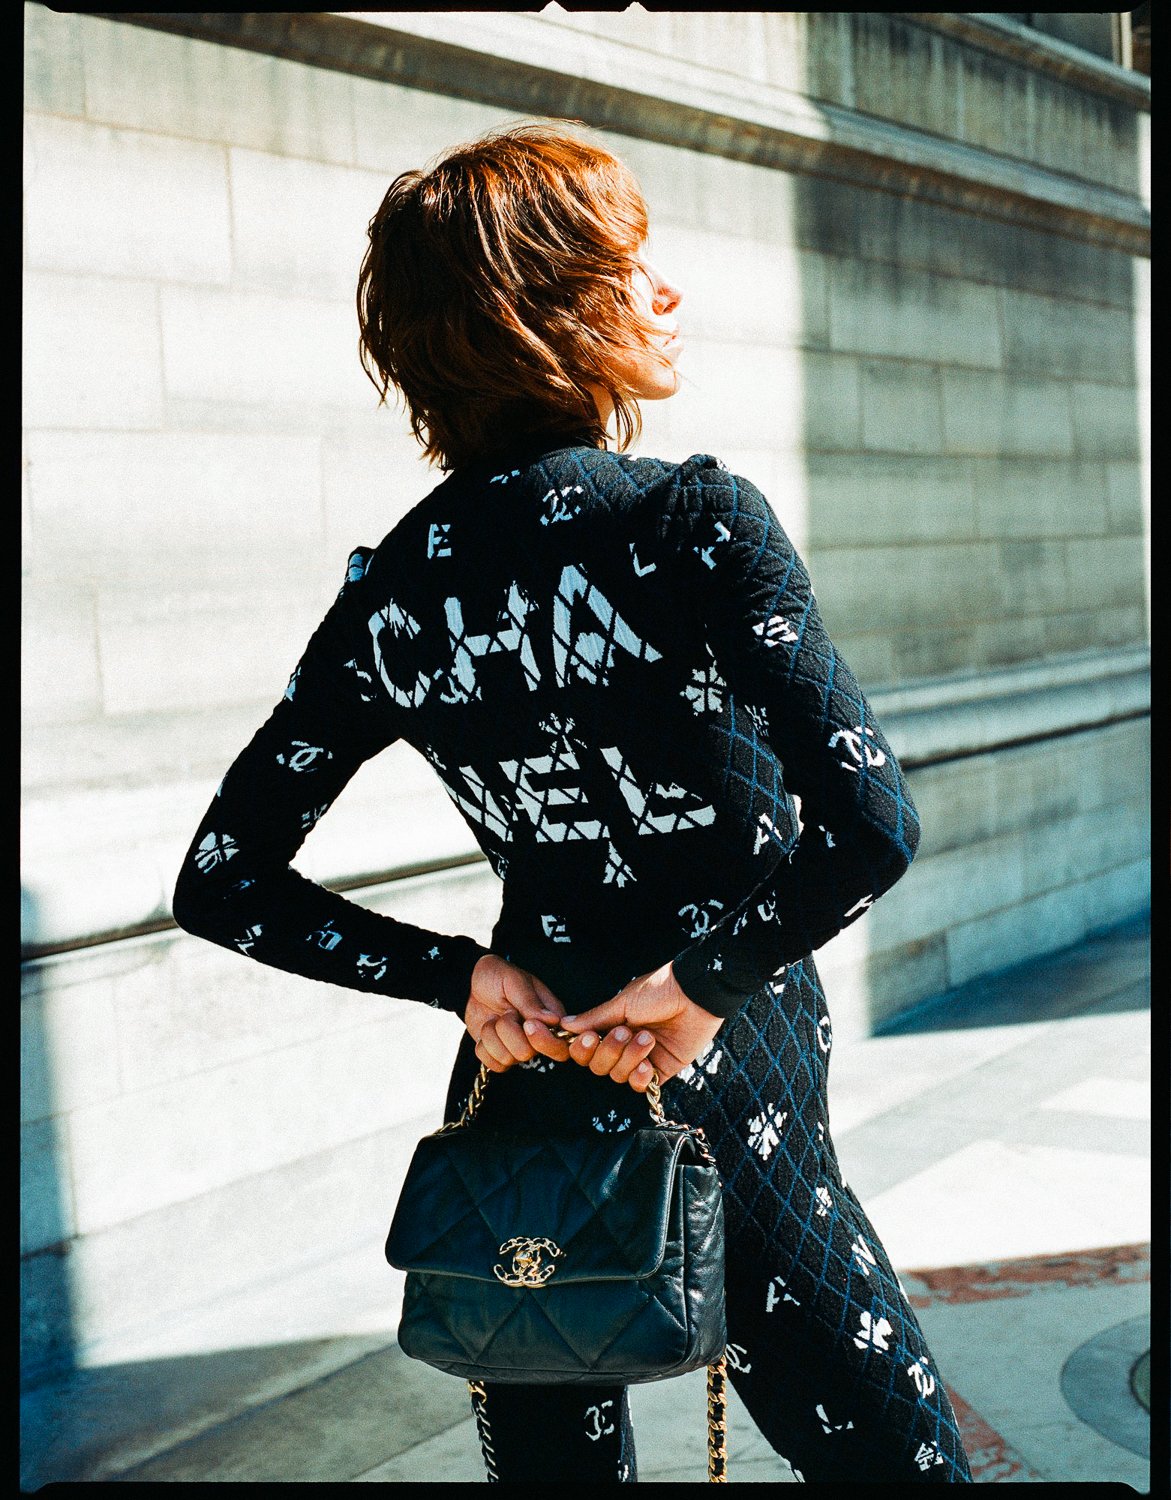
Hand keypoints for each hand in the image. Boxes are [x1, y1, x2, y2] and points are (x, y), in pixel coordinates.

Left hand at [464, 953, 570, 1073]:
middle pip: (527, 1053)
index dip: (543, 1040)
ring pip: (507, 1059)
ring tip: (494, 1017)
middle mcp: (536, 1036)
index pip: (559, 1045)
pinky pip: (493, 1064)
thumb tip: (554, 1020)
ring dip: (492, 1035)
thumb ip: (531, 1002)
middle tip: (506, 1013)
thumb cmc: (498, 976)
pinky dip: (484, 1046)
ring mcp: (517, 1047)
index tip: (527, 1023)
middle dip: (509, 1032)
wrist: (471, 983)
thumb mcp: (514, 981)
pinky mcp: (499, 1054)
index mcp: (549, 1018)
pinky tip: (487, 1029)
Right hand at [559, 962, 723, 1082]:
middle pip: (599, 1066)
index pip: (586, 1049)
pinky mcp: (660, 1069)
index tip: (591, 1037)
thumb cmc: (659, 991)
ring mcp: (641, 1058)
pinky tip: (648, 1064)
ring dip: (630, 1057)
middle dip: (610, 1051)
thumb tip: (564, 1025)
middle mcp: (623, 1045)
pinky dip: (640, 1076)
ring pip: (618, 1075)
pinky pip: (640, 1085)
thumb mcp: (623, 1002)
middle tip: (626, 1031)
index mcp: (611, 1026)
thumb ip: (595, 1018)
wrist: (694, 996)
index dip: (584, 1049)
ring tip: (648, 1038)